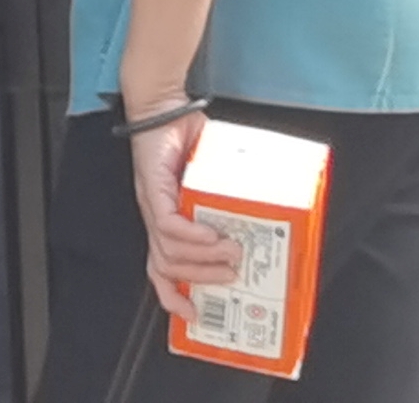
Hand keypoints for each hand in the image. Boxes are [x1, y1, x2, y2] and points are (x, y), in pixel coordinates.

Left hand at [127, 112, 237, 319]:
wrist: (162, 105)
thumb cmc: (184, 136)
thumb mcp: (210, 175)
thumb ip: (229, 192)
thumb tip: (268, 201)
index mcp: (164, 219)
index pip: (159, 269)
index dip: (172, 295)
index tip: (193, 314)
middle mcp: (154, 217)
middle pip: (167, 267)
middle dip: (201, 279)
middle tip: (233, 276)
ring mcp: (151, 204)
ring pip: (168, 251)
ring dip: (202, 259)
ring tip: (231, 253)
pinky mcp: (153, 188)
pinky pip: (167, 224)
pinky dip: (190, 235)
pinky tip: (210, 235)